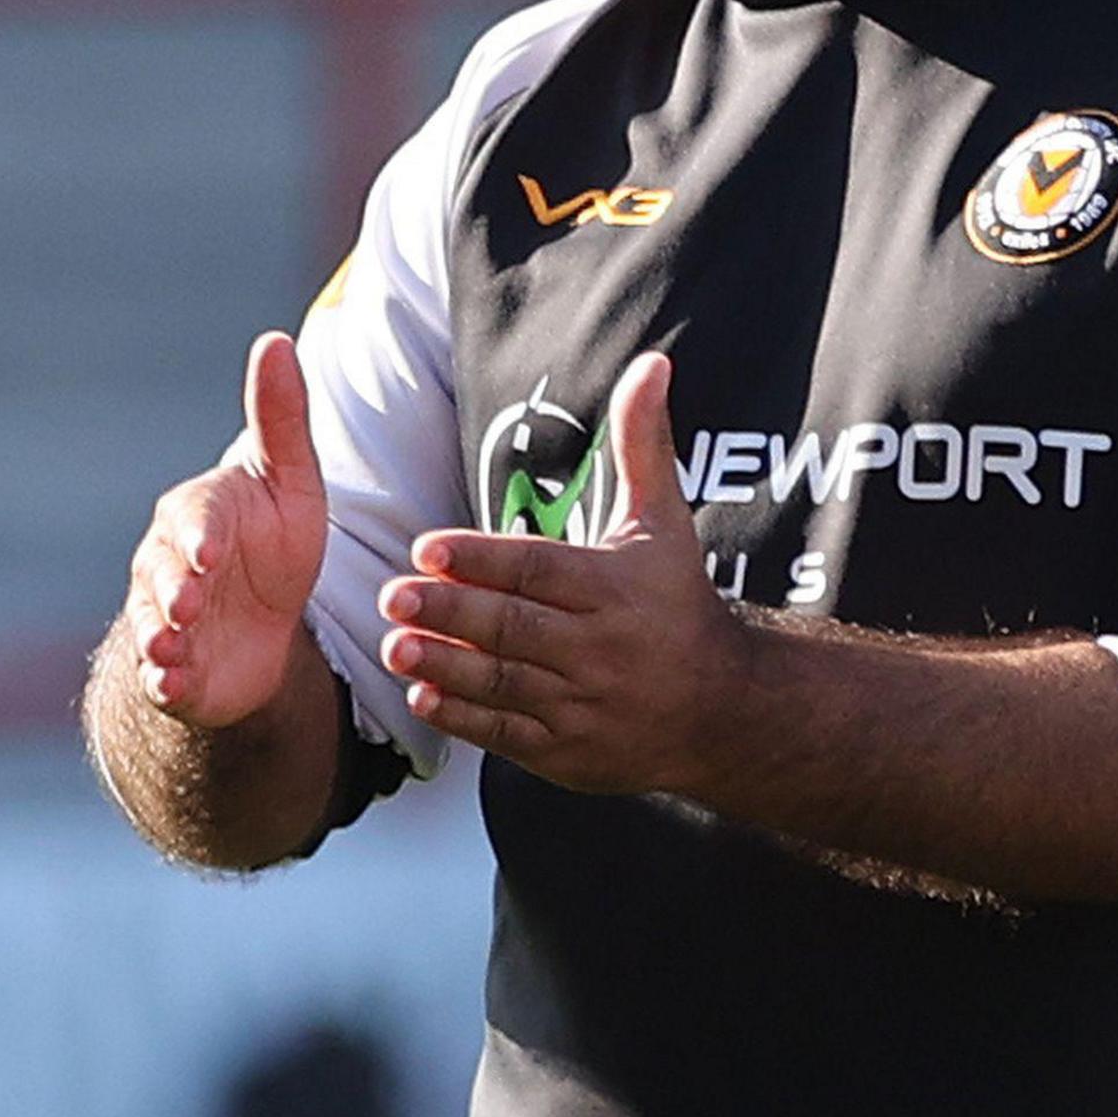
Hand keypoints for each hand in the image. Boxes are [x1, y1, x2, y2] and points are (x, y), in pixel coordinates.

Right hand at [124, 332, 332, 727]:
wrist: (260, 632)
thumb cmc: (274, 545)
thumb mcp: (291, 484)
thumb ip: (280, 420)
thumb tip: (275, 339)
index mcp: (199, 514)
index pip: (195, 519)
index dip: (199, 536)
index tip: (209, 552)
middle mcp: (169, 564)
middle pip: (163, 574)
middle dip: (173, 589)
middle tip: (188, 604)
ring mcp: (164, 619)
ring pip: (152, 624)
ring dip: (158, 636)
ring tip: (169, 650)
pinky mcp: (171, 669)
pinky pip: (158, 675)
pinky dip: (161, 681)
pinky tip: (171, 684)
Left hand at [377, 351, 754, 793]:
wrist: (725, 711)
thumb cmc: (679, 604)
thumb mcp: (665, 524)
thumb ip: (642, 445)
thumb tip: (652, 363)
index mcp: (616, 590)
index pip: (539, 570)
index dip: (482, 560)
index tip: (428, 549)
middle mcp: (601, 650)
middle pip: (514, 627)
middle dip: (450, 613)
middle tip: (392, 597)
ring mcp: (586, 706)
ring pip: (506, 683)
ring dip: (446, 666)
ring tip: (394, 646)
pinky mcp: (570, 752)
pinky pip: (510, 734)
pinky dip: (466, 717)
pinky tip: (423, 695)